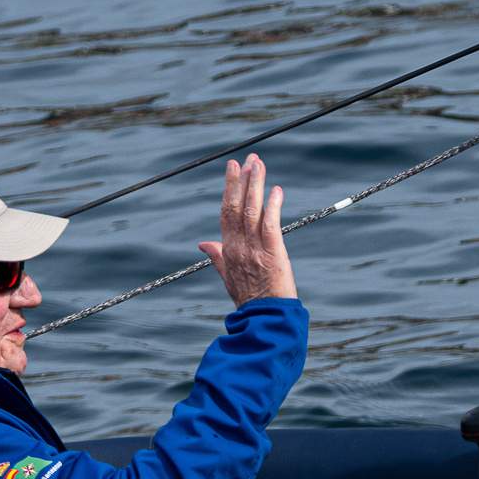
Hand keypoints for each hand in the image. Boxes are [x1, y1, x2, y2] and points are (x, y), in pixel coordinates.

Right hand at [199, 153, 295, 304]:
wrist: (264, 320)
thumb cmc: (249, 300)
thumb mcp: (227, 277)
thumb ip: (216, 257)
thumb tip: (203, 244)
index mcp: (228, 250)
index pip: (226, 212)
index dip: (229, 188)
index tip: (233, 168)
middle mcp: (238, 247)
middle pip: (236, 207)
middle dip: (241, 180)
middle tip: (247, 159)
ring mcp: (254, 250)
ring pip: (252, 211)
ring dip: (256, 186)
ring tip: (259, 164)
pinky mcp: (272, 254)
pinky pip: (270, 226)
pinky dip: (273, 207)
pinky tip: (276, 190)